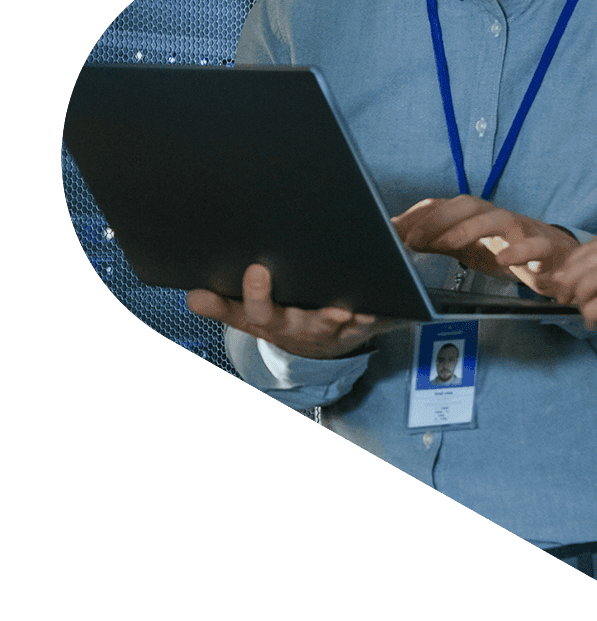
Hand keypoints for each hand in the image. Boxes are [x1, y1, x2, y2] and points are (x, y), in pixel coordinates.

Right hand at [186, 263, 399, 360]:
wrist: (317, 350)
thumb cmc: (281, 321)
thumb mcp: (247, 316)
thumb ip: (220, 306)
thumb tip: (191, 296)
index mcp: (272, 323)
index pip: (259, 313)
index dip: (256, 295)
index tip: (256, 270)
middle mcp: (301, 329)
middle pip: (301, 323)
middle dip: (313, 315)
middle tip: (320, 303)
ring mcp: (332, 330)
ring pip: (338, 324)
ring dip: (345, 319)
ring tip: (350, 309)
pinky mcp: (360, 327)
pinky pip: (371, 323)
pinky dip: (377, 317)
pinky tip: (382, 305)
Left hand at [391, 196, 578, 288]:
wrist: (554, 260)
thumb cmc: (506, 249)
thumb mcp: (466, 246)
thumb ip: (434, 240)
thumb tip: (396, 235)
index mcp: (475, 215)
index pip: (443, 205)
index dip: (417, 217)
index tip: (392, 232)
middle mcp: (496, 216)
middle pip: (467, 204)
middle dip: (437, 219)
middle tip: (412, 240)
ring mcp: (521, 229)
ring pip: (498, 219)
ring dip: (470, 229)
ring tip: (447, 243)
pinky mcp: (543, 247)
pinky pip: (532, 245)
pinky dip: (518, 251)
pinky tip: (502, 259)